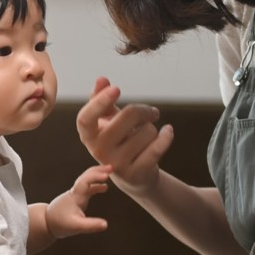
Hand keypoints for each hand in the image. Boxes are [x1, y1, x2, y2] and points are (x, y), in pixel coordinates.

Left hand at [43, 166, 110, 240]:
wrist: (46, 222)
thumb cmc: (60, 224)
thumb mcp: (76, 227)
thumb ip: (91, 225)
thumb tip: (105, 224)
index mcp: (76, 196)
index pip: (85, 181)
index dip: (96, 176)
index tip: (107, 175)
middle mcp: (75, 192)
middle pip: (86, 176)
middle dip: (98, 170)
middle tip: (111, 167)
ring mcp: (75, 194)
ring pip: (86, 180)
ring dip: (97, 175)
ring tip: (110, 173)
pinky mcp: (76, 198)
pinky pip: (87, 188)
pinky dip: (96, 185)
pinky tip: (105, 188)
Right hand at [76, 76, 174, 195]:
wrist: (132, 174)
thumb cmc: (119, 140)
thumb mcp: (108, 119)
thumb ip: (102, 98)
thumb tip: (101, 79)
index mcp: (88, 135)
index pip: (86, 118)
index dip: (99, 102)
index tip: (117, 88)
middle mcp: (98, 150)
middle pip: (128, 115)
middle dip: (145, 110)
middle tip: (151, 113)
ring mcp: (116, 164)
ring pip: (147, 131)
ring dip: (152, 129)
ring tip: (146, 137)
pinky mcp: (135, 173)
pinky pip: (157, 147)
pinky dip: (166, 136)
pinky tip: (168, 131)